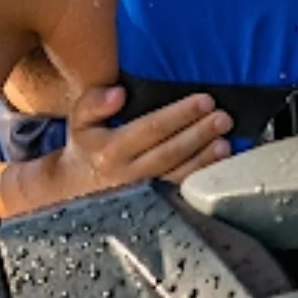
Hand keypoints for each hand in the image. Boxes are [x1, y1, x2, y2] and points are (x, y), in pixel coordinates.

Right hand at [1, 84, 231, 214]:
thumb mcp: (79, 121)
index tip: (205, 101)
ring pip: (179, 175)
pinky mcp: (153, 204)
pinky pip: (180, 190)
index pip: (152, 128)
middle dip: (200, 134)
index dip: (180, 114)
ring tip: (226, 142)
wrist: (71, 191)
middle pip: (170, 152)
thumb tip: (119, 93)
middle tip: (224, 118)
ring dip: (205, 159)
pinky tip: (219, 165)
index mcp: (111, 149)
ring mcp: (143, 193)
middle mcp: (128, 173)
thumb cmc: (84, 147)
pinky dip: (202, 177)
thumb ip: (94, 102)